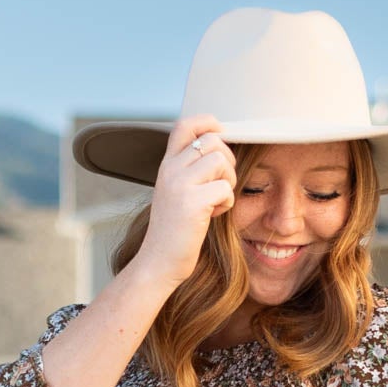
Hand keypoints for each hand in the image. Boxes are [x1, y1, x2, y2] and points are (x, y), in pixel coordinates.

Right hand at [135, 114, 237, 289]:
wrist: (158, 263)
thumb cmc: (173, 232)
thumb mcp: (176, 193)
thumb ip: (190, 171)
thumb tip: (220, 152)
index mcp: (167, 165)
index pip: (186, 125)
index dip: (208, 123)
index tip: (220, 138)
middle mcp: (171, 170)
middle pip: (212, 140)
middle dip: (227, 159)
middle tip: (221, 182)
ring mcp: (180, 185)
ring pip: (221, 160)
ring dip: (228, 180)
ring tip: (217, 200)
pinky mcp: (192, 203)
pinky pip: (225, 188)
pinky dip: (227, 202)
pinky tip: (215, 214)